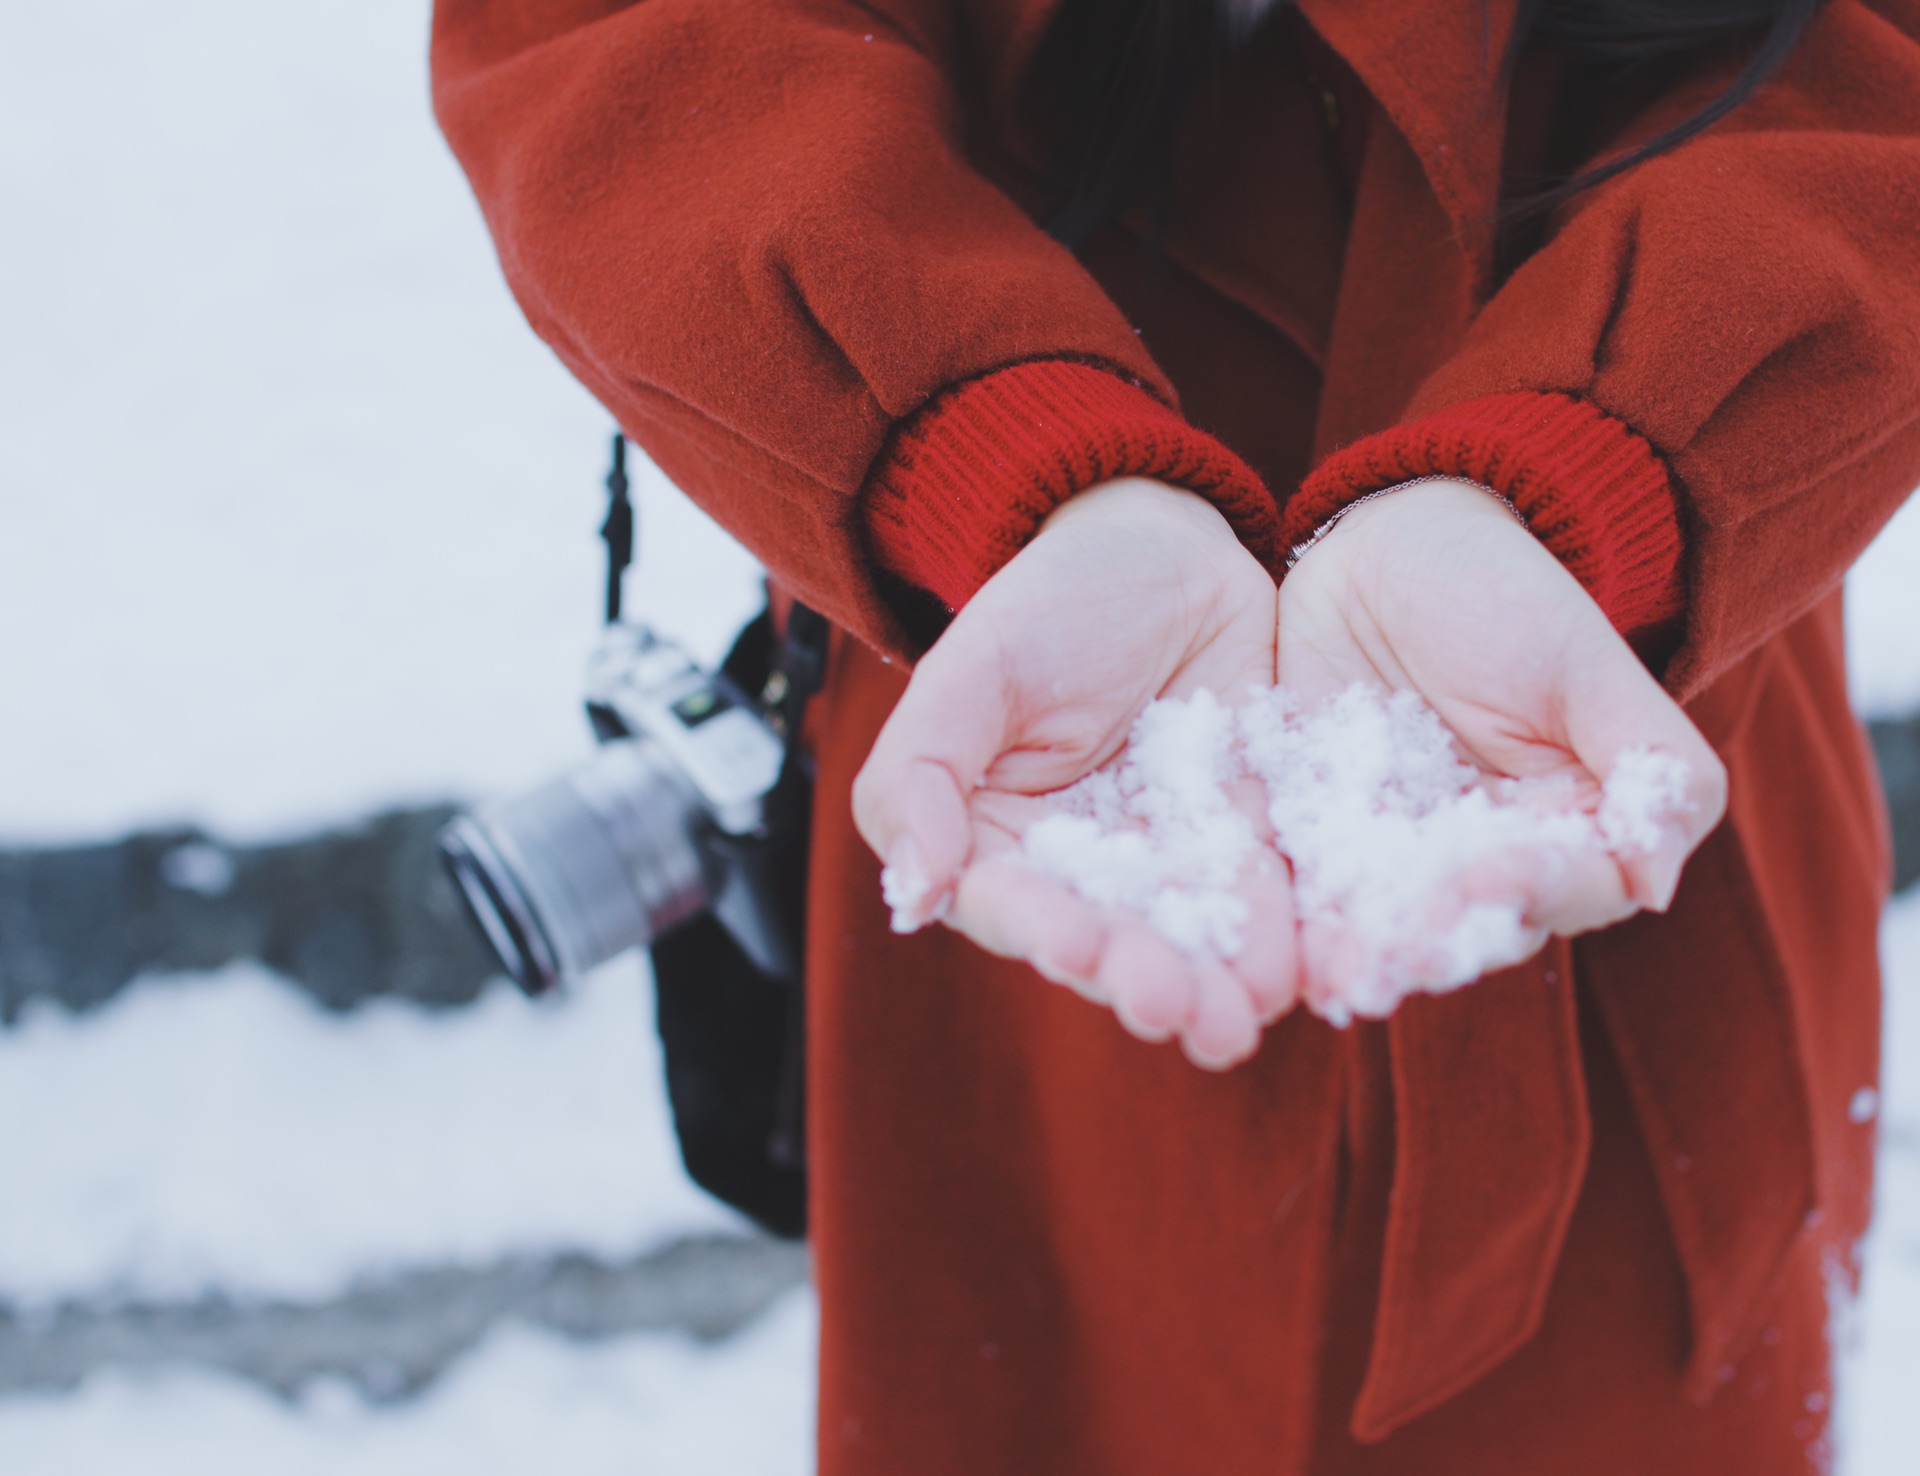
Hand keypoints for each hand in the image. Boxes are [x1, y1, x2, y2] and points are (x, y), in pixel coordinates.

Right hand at [852, 478, 1297, 1068]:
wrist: (1164, 549)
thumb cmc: (1048, 602)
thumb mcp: (974, 667)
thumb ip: (924, 768)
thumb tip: (916, 883)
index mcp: (993, 839)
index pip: (1012, 904)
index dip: (1043, 931)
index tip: (1080, 947)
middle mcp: (1080, 868)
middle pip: (1107, 941)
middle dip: (1141, 980)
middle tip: (1177, 1009)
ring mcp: (1166, 860)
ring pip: (1187, 938)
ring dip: (1212, 986)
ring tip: (1238, 1023)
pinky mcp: (1245, 841)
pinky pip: (1262, 898)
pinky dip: (1277, 939)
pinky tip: (1294, 972)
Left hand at [1276, 479, 1727, 993]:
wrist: (1388, 549)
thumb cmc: (1509, 596)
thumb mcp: (1584, 664)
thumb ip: (1647, 763)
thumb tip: (1659, 882)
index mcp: (1570, 832)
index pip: (1564, 882)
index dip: (1529, 886)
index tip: (1488, 876)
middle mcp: (1483, 865)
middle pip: (1468, 923)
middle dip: (1430, 944)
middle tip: (1392, 963)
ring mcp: (1395, 859)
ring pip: (1384, 924)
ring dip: (1360, 954)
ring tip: (1333, 978)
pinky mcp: (1317, 842)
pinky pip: (1306, 889)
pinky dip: (1292, 921)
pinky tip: (1272, 950)